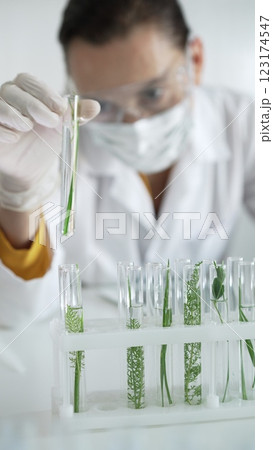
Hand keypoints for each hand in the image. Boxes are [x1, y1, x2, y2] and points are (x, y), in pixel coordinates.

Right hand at [0, 73, 99, 211]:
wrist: (32, 168)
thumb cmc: (45, 141)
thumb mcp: (63, 127)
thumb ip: (76, 115)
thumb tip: (95, 106)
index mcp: (26, 91)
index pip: (30, 82)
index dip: (45, 93)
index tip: (60, 109)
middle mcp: (8, 98)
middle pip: (13, 90)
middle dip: (34, 104)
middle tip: (51, 121)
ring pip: (0, 105)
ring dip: (16, 116)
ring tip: (28, 127)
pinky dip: (3, 130)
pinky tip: (15, 138)